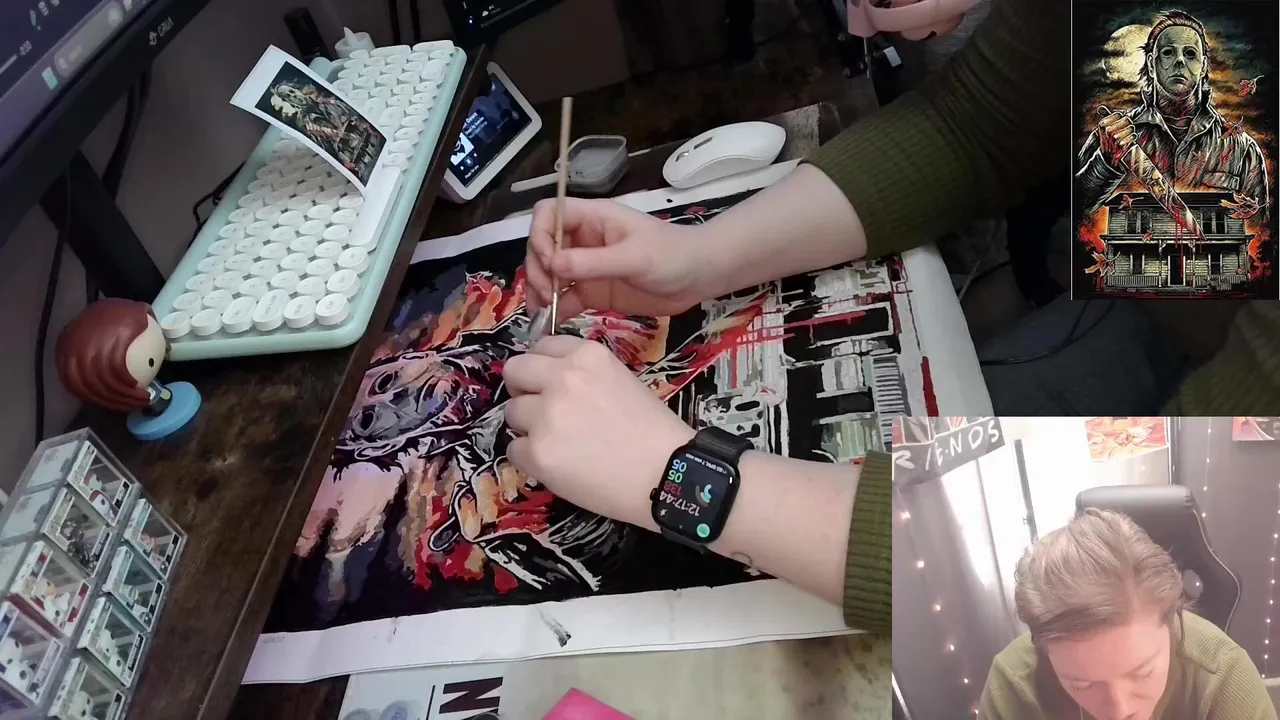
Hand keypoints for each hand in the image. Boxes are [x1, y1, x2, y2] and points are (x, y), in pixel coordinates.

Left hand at [502, 335, 693, 526]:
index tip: (548, 381)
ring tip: (558, 441)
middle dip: (523, 388)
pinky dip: (530, 457)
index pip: (541, 345)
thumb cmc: (651, 430)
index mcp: (587, 356)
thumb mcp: (621, 380)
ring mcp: (546, 416)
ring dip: (528, 425)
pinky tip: (559, 463)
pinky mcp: (537, 452)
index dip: (542, 366)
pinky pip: (514, 449)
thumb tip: (547, 379)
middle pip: (514, 371)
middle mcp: (562, 379)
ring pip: (511, 412)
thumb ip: (582, 373)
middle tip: (539, 408)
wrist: (665, 474)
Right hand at [523, 197, 709, 322]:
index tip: (549, 262)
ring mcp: (587, 267)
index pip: (549, 213)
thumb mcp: (634, 257)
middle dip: (537, 268)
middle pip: (542, 246)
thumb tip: (553, 264)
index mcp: (593, 219)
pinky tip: (551, 323)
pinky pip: (566, 298)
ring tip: (543, 311)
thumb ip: (594, 262)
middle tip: (546, 293)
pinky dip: (555, 309)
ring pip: (549, 274)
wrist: (699, 277)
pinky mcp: (594, 291)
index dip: (540, 234)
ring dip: (540, 290)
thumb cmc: (672, 256)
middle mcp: (584, 240)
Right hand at [1097, 112, 1135, 167]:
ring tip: (1127, 135)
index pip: (1119, 114)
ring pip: (1131, 127)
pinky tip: (1129, 140)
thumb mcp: (1104, 128)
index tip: (1121, 121)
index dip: (1122, 116)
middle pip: (1127, 119)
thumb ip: (1104, 117)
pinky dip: (1132, 138)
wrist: (1107, 157)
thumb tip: (1100, 108)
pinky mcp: (1121, 145)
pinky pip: (1133, 136)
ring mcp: (1114, 138)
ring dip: (1131, 131)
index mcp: (1103, 124)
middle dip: (1128, 124)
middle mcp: (1108, 130)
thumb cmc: (1108, 140)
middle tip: (1125, 129)